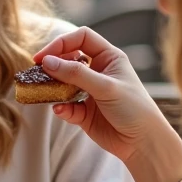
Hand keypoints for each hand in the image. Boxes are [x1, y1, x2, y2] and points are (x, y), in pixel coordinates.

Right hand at [33, 26, 177, 164]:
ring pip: (63, 83)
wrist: (143, 143)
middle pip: (68, 59)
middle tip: (37, 72)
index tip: (44, 56)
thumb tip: (47, 61)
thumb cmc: (134, 109)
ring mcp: (89, 91)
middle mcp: (98, 71)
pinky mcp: (83, 112)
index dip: (62, 43)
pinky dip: (61, 107)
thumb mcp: (106, 87)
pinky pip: (65, 105)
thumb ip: (76, 74)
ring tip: (44, 91)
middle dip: (53, 65)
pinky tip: (61, 110)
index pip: (81, 38)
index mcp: (108, 58)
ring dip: (53, 87)